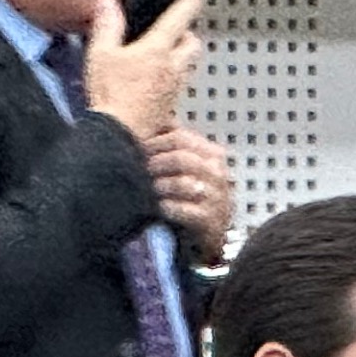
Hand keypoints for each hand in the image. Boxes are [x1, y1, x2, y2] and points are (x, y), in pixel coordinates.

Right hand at [80, 0, 200, 139]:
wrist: (119, 136)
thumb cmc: (110, 96)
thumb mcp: (100, 55)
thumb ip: (107, 27)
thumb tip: (109, 4)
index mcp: (157, 51)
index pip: (178, 20)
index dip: (189, 4)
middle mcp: (171, 69)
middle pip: (193, 45)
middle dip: (187, 35)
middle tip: (176, 31)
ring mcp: (173, 89)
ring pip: (187, 66)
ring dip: (180, 57)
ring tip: (164, 55)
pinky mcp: (170, 107)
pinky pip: (177, 85)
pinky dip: (172, 77)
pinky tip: (156, 81)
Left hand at [145, 124, 235, 258]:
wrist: (207, 237)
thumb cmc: (190, 197)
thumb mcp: (187, 167)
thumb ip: (174, 144)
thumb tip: (154, 119)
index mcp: (213, 155)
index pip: (180, 137)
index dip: (154, 141)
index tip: (136, 148)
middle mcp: (219, 175)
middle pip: (181, 158)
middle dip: (155, 163)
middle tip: (138, 170)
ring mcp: (217, 199)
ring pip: (184, 183)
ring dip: (160, 185)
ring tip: (147, 189)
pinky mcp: (211, 222)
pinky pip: (186, 210)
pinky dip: (169, 208)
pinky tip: (159, 207)